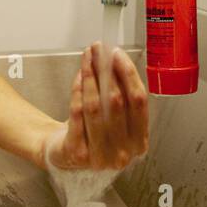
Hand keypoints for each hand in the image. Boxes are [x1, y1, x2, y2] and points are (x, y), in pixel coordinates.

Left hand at [42, 43, 148, 170]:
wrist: (67, 156)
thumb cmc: (96, 134)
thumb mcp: (116, 118)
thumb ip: (121, 94)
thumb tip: (115, 59)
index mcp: (139, 142)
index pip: (139, 101)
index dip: (128, 74)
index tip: (118, 54)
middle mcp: (123, 153)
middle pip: (117, 102)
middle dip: (107, 70)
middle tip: (99, 50)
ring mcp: (100, 156)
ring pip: (95, 107)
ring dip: (90, 77)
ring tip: (87, 59)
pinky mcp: (77, 152)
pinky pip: (77, 114)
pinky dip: (77, 91)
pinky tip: (79, 76)